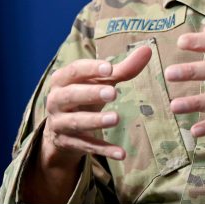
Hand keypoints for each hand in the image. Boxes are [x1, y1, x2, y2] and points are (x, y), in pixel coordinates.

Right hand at [42, 45, 152, 164]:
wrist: (62, 129)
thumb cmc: (85, 96)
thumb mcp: (101, 82)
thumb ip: (123, 68)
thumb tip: (148, 50)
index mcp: (63, 80)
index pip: (73, 71)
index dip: (90, 69)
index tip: (109, 68)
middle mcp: (56, 101)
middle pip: (70, 96)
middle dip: (90, 94)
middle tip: (113, 93)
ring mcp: (60, 123)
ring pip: (76, 122)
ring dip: (95, 121)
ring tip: (116, 118)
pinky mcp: (68, 143)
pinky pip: (86, 146)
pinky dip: (103, 150)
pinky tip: (122, 153)